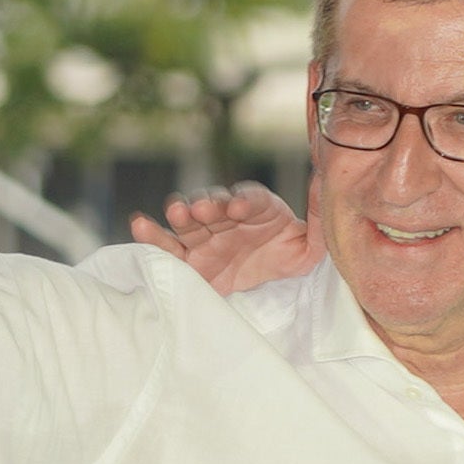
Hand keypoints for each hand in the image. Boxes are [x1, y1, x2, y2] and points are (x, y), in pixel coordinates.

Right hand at [130, 179, 322, 294]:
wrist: (269, 283)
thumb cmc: (288, 256)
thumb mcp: (311, 246)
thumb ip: (316, 219)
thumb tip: (323, 180)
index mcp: (259, 208)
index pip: (252, 199)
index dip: (245, 200)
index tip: (240, 207)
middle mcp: (228, 216)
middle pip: (215, 205)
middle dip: (209, 205)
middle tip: (204, 209)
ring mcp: (205, 235)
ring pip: (188, 220)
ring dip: (181, 213)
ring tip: (177, 212)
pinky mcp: (188, 258)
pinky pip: (168, 245)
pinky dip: (153, 235)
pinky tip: (140, 224)